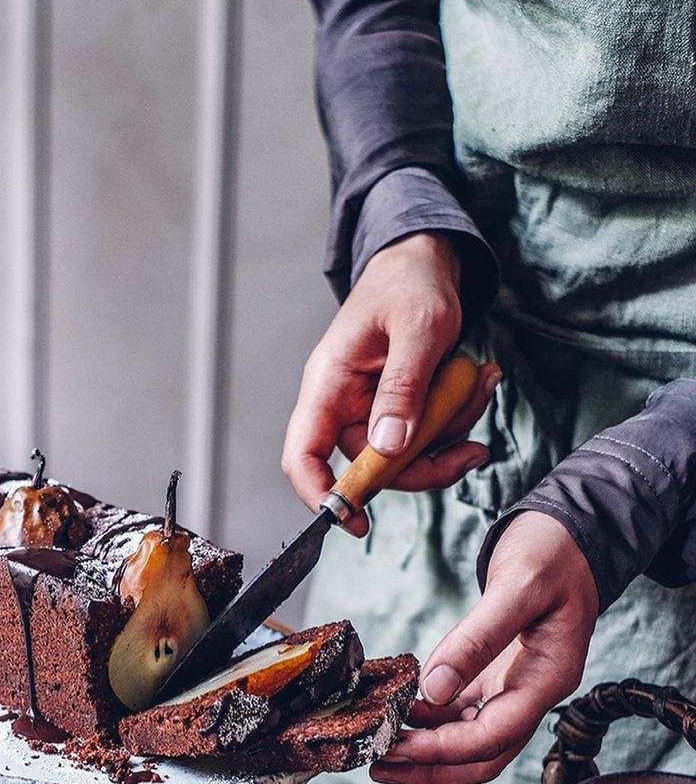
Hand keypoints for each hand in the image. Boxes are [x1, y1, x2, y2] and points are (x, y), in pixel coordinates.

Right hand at [282, 232, 500, 535]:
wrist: (424, 261)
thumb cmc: (411, 284)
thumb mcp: (419, 329)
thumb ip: (404, 388)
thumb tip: (388, 448)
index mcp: (329, 384)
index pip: (303, 455)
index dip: (321, 495)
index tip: (355, 522)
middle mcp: (342, 405)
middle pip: (370, 469)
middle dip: (426, 463)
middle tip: (472, 449)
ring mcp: (369, 411)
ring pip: (405, 457)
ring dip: (450, 434)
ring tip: (479, 383)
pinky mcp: (396, 411)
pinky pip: (424, 437)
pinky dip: (456, 419)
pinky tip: (476, 382)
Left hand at [370, 512, 597, 783]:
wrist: (570, 536)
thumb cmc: (553, 553)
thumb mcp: (518, 585)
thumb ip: (478, 638)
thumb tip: (433, 689)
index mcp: (548, 679)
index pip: (493, 736)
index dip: (443, 750)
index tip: (397, 748)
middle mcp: (532, 692)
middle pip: (482, 756)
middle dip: (431, 769)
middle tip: (378, 766)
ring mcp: (513, 687)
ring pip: (470, 739)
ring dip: (425, 752)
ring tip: (378, 750)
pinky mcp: (494, 675)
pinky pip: (460, 712)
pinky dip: (428, 721)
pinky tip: (396, 717)